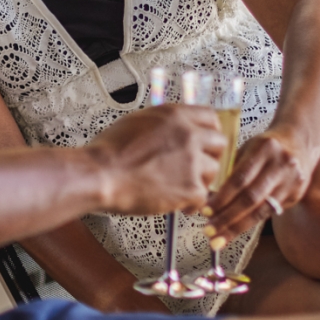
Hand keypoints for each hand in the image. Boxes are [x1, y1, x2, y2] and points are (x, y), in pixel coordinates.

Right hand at [84, 104, 224, 215]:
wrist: (100, 175)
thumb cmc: (109, 151)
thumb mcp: (137, 122)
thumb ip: (162, 124)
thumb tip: (171, 129)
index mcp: (175, 116)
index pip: (210, 117)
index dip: (209, 131)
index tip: (206, 140)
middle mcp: (188, 135)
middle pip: (219, 143)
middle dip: (209, 156)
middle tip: (198, 166)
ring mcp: (192, 161)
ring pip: (213, 171)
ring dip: (199, 181)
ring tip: (180, 188)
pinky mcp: (190, 188)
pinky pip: (203, 197)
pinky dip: (190, 203)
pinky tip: (177, 204)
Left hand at [208, 123, 318, 236]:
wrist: (298, 141)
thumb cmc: (265, 146)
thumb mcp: (247, 149)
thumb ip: (232, 170)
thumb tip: (210, 198)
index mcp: (264, 148)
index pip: (239, 179)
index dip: (221, 198)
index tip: (205, 211)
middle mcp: (281, 164)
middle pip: (251, 198)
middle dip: (227, 218)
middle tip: (210, 231)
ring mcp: (291, 180)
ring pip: (261, 210)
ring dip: (237, 227)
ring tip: (219, 239)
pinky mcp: (297, 194)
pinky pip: (270, 213)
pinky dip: (250, 222)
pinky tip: (236, 230)